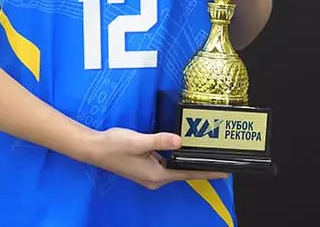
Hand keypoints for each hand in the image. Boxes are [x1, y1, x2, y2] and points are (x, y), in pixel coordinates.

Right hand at [90, 128, 227, 189]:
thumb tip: (179, 140)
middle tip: (218, 158)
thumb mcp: (138, 140)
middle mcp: (155, 178)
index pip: (187, 174)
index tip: (223, 172)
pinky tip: (180, 150)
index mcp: (156, 175)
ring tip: (203, 153)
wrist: (96, 149)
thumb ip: (159, 140)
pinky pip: (165, 164)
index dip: (206, 172)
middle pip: (183, 172)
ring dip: (186, 161)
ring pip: (174, 168)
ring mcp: (150, 174)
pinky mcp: (145, 168)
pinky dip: (175, 158)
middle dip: (199, 166)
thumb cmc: (115, 145)